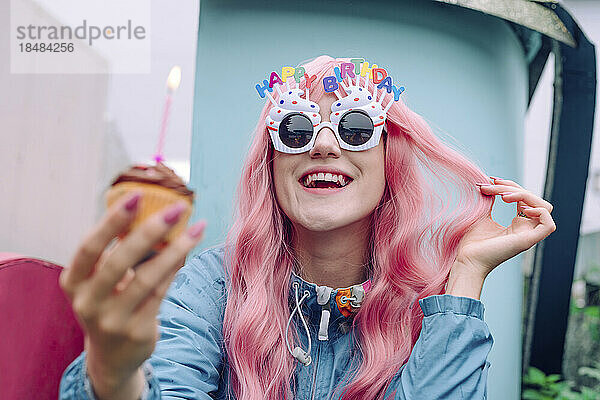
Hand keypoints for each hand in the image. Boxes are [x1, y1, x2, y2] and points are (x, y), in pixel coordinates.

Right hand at [59, 192, 206, 398]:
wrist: (111, 357)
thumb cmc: (109, 302)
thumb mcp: (101, 280)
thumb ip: (116, 250)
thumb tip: (153, 209)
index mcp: (73, 282)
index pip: (89, 246)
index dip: (112, 220)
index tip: (137, 195)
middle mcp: (87, 302)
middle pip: (119, 261)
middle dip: (149, 231)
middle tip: (176, 208)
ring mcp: (112, 321)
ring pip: (147, 279)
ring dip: (175, 249)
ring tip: (196, 228)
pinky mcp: (137, 332)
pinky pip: (161, 293)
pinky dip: (176, 269)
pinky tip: (189, 249)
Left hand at [454, 176, 555, 279]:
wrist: (466, 259)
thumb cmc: (472, 242)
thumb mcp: (482, 215)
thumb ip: (491, 201)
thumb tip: (492, 183)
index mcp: (517, 224)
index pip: (525, 199)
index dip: (511, 186)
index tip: (492, 180)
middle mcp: (525, 229)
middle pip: (534, 200)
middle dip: (513, 187)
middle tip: (492, 185)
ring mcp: (528, 235)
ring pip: (543, 207)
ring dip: (524, 195)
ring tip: (502, 196)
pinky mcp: (527, 241)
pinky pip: (548, 224)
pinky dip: (538, 211)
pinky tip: (519, 207)